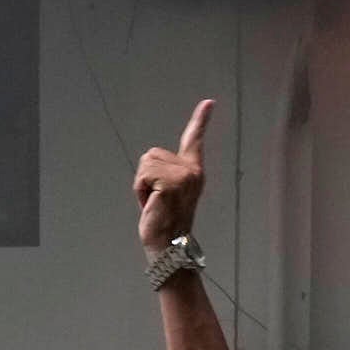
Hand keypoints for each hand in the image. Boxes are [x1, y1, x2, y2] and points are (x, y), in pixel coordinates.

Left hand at [134, 98, 214, 253]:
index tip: (209, 102)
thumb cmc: (166, 223)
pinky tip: (151, 204)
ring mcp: (183, 176)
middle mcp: (192, 170)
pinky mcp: (170, 183)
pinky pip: (143, 176)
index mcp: (193, 171)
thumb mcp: (169, 192)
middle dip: (146, 177)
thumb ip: (167, 174)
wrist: (169, 247)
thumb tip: (154, 165)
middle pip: (152, 154)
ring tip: (154, 203)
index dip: (201, 120)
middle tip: (156, 200)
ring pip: (146, 164)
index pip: (195, 140)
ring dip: (142, 184)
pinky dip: (140, 190)